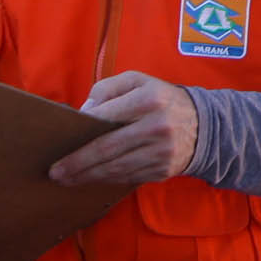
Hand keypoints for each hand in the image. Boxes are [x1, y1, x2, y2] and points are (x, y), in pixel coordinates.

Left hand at [52, 72, 199, 185]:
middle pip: (107, 149)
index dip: (81, 133)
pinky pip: (128, 176)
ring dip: (88, 175)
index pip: (106, 118)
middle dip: (77, 163)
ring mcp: (161, 151)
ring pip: (115, 168)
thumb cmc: (162, 100)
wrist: (205, 124)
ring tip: (67, 178)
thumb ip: (108, 88)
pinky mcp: (163, 169)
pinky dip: (107, 179)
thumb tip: (85, 113)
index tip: (61, 145)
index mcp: (148, 99)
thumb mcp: (139, 81)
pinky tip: (92, 178)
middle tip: (55, 172)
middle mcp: (156, 126)